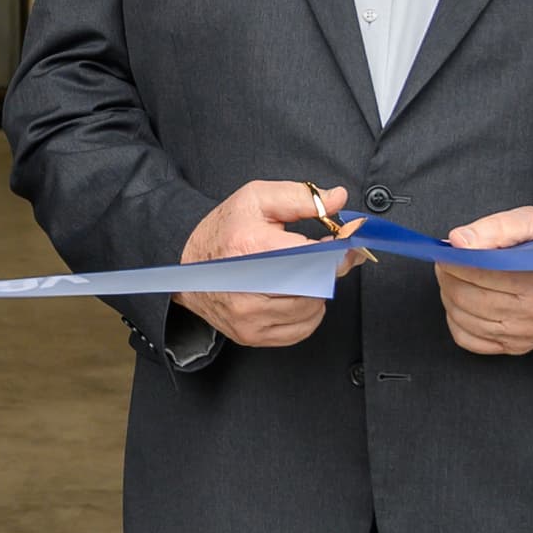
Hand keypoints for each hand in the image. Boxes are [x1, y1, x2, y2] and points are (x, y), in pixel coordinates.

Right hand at [175, 180, 359, 348]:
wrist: (186, 265)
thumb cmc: (222, 232)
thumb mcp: (256, 199)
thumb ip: (301, 197)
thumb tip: (337, 198)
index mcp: (249, 248)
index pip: (312, 256)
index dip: (336, 250)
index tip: (345, 242)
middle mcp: (248, 289)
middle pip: (316, 286)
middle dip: (328, 269)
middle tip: (325, 255)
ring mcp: (249, 317)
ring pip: (312, 309)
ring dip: (318, 290)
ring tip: (303, 273)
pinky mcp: (251, 335)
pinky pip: (301, 329)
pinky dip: (308, 311)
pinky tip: (295, 293)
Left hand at [437, 206, 532, 355]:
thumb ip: (496, 228)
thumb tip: (458, 241)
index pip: (479, 274)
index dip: (454, 261)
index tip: (447, 251)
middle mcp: (531, 316)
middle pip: (465, 298)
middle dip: (447, 277)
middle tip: (446, 262)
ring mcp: (522, 336)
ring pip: (462, 318)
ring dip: (448, 295)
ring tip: (454, 278)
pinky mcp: (513, 347)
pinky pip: (466, 339)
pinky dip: (455, 319)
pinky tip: (464, 302)